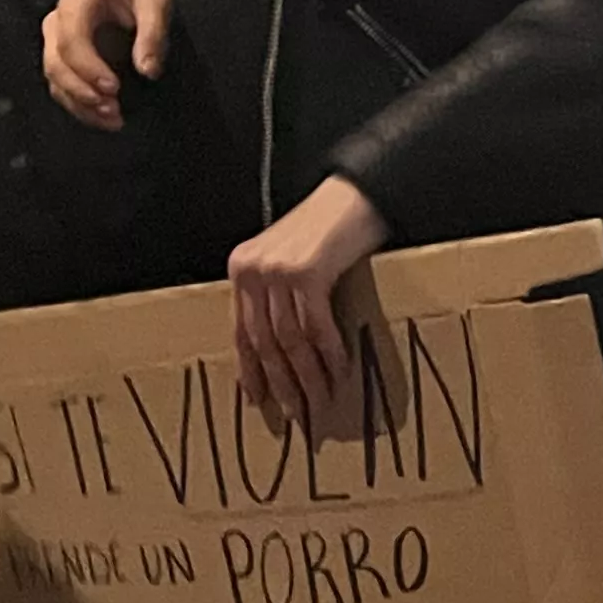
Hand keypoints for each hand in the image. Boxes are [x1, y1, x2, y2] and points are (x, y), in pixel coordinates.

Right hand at [41, 0, 180, 132]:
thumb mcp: (156, 0)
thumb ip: (153, 33)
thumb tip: (148, 71)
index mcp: (77, 4)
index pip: (71, 42)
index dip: (88, 69)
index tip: (114, 88)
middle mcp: (58, 22)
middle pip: (56, 64)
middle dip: (82, 92)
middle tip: (114, 110)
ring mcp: (57, 41)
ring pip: (56, 79)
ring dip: (80, 104)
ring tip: (113, 120)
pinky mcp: (66, 57)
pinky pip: (62, 85)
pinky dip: (79, 105)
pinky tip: (105, 118)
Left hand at [230, 176, 386, 435]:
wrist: (362, 190)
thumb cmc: (334, 224)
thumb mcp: (295, 257)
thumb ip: (281, 292)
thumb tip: (285, 344)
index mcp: (242, 267)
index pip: (240, 330)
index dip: (251, 370)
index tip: (261, 400)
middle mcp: (252, 270)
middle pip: (263, 341)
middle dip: (281, 381)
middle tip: (296, 412)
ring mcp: (278, 271)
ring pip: (289, 339)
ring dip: (307, 375)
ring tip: (320, 399)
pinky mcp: (308, 272)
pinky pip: (316, 326)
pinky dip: (329, 352)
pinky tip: (340, 370)